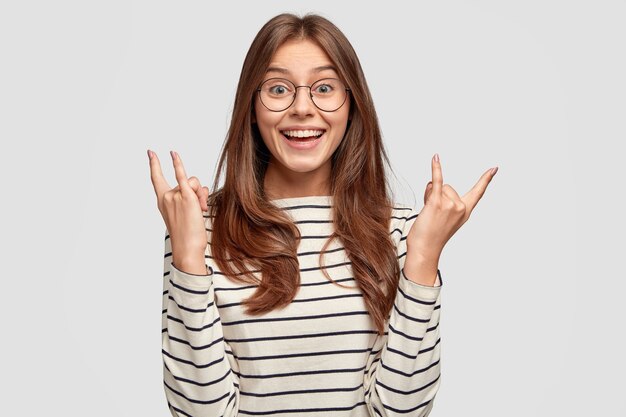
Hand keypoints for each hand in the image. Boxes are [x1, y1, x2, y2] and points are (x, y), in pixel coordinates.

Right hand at [148, 149, 209, 268]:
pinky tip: (173, 154)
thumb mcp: (185, 214)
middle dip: (197, 192)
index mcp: (162, 201)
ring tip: (201, 210)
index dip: (154, 164)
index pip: (156, 179)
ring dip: (202, 194)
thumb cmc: (188, 236)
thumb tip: (200, 189)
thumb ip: (190, 197)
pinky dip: (177, 164)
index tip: (151, 152)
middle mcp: (166, 197)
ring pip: (194, 182)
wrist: (187, 248)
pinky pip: (183, 177)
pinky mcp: (185, 197)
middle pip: (186, 180)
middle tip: (200, 209)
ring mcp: (174, 196)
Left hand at [407, 153, 497, 258]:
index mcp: (465, 212)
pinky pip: (437, 181)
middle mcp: (460, 208)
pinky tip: (436, 158)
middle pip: (447, 187)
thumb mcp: (444, 218)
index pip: (478, 192)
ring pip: (437, 186)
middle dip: (436, 195)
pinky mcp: (437, 203)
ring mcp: (450, 205)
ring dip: (428, 195)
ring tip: (427, 212)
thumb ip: (443, 200)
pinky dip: (436, 168)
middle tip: (432, 214)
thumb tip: (433, 182)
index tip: (495, 168)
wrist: (424, 250)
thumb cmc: (431, 236)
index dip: (486, 180)